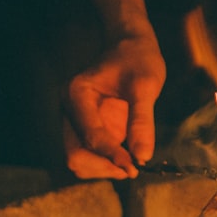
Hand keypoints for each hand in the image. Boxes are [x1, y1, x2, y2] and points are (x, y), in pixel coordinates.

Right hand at [63, 33, 165, 178]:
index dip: (111, 156)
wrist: (131, 47)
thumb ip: (141, 120)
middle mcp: (70, 109)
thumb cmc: (138, 59)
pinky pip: (90, 155)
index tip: (135, 166)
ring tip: (132, 165)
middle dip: (103, 167)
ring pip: (79, 160)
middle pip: (75, 155)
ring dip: (104, 169)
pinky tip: (127, 159)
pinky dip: (106, 163)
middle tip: (133, 169)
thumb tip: (142, 156)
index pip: (89, 137)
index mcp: (77, 94)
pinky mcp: (87, 128)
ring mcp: (76, 120)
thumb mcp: (145, 86)